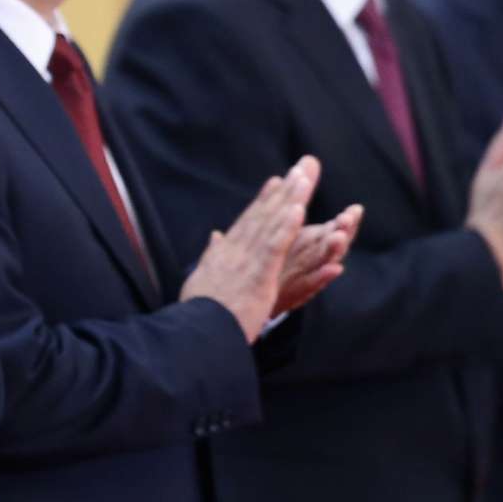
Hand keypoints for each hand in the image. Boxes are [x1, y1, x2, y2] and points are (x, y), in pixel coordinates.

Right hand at [179, 159, 314, 341]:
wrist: (197, 334)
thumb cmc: (199, 312)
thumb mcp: (202, 279)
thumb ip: (212, 256)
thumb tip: (215, 238)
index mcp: (225, 255)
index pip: (248, 222)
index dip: (264, 201)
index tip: (277, 182)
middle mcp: (235, 252)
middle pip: (264, 215)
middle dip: (284, 190)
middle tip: (301, 167)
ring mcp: (247, 262)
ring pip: (272, 224)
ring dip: (290, 199)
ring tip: (305, 177)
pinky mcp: (258, 276)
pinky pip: (275, 247)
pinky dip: (286, 227)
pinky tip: (299, 209)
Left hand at [276, 201, 362, 315]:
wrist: (263, 294)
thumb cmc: (284, 266)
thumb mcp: (298, 243)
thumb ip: (318, 228)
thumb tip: (332, 201)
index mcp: (312, 244)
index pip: (334, 231)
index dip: (347, 221)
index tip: (356, 209)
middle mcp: (314, 258)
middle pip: (332, 243)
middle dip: (343, 231)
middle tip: (347, 218)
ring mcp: (307, 274)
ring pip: (324, 260)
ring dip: (334, 249)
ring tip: (339, 237)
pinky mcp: (298, 290)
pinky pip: (312, 283)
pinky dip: (323, 276)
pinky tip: (335, 269)